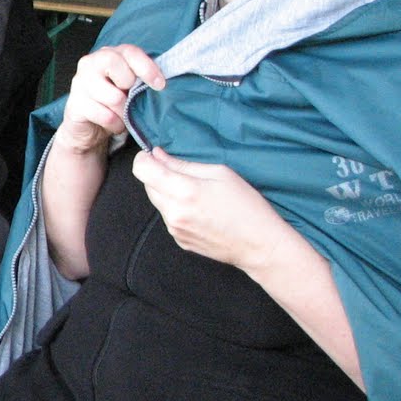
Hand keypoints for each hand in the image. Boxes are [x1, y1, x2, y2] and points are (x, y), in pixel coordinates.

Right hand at [55, 44, 163, 154]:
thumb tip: (161, 83)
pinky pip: (105, 115)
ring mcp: (80, 83)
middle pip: (113, 63)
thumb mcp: (129, 88)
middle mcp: (90, 63)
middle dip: (128, 85)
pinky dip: (116, 124)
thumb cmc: (113, 104)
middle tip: (130, 98)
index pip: (129, 52)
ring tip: (123, 115)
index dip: (146, 67)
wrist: (88, 128)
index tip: (160, 84)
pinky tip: (115, 124)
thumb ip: (140, 79)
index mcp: (108, 54)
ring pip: (113, 96)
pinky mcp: (75, 104)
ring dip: (124, 111)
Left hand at [131, 147, 288, 271]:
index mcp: (183, 191)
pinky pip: (168, 217)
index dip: (144, 159)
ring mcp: (174, 229)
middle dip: (158, 175)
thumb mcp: (220, 173)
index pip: (142, 170)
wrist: (258, 245)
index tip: (154, 156)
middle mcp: (173, 212)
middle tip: (183, 173)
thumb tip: (159, 156)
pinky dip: (176, 209)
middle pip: (147, 185)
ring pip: (157, 202)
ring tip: (196, 194)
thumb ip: (184, 164)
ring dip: (168, 193)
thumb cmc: (246, 206)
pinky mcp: (179, 240)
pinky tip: (199, 210)